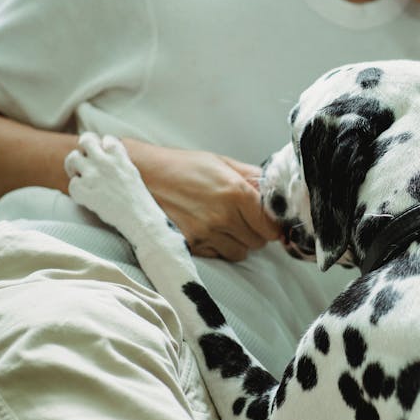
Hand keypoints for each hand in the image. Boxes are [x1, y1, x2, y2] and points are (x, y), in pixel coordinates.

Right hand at [122, 140, 280, 260]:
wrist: (142, 176)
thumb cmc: (183, 166)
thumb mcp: (222, 163)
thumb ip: (252, 178)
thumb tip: (276, 192)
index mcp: (236, 193)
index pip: (271, 226)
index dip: (272, 225)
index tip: (267, 221)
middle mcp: (223, 217)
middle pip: (259, 242)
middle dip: (255, 232)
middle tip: (241, 218)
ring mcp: (205, 234)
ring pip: (240, 253)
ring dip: (237, 242)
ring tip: (223, 224)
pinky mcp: (190, 246)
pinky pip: (218, 256)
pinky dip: (218, 248)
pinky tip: (207, 230)